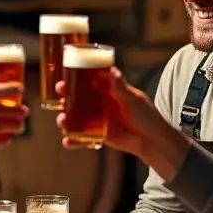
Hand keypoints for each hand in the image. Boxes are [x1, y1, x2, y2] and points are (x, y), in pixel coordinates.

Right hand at [54, 69, 188, 178]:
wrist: (152, 140)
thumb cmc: (146, 115)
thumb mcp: (133, 99)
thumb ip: (121, 87)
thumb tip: (113, 71)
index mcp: (107, 90)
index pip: (87, 81)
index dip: (73, 78)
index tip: (63, 79)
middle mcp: (99, 103)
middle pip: (76, 98)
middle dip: (65, 98)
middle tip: (60, 98)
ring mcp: (97, 119)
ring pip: (75, 117)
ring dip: (65, 118)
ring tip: (62, 121)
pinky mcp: (97, 135)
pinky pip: (81, 136)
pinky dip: (72, 139)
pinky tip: (67, 141)